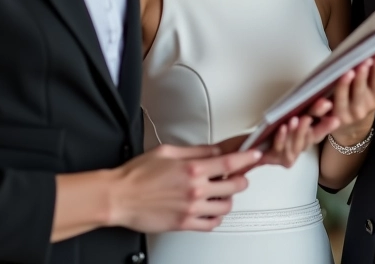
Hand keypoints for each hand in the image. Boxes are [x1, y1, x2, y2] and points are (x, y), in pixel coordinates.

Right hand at [108, 143, 261, 232]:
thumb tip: (213, 150)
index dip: (247, 159)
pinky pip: (211, 225)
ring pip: (225, 207)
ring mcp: (191, 209)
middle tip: (238, 176)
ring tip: (222, 192)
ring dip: (229, 199)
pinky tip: (212, 210)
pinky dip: (216, 217)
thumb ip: (195, 151)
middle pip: (233, 186)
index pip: (229, 163)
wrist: (120, 196)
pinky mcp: (184, 224)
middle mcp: (195, 190)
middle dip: (240, 179)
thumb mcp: (168, 151)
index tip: (254, 156)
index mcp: (192, 169)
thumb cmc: (138, 174)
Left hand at [258, 98, 340, 168]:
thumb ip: (309, 109)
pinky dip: (281, 138)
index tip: (336, 117)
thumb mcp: (293, 114)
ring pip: (297, 145)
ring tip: (296, 119)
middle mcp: (300, 146)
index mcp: (307, 135)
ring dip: (297, 132)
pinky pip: (280, 148)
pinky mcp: (276, 158)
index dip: (329, 125)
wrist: (253, 143)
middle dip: (315, 126)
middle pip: (311, 138)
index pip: (321, 130)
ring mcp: (289, 154)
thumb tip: (325, 99)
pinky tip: (282, 128)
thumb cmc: (273, 128)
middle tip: (315, 113)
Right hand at [328, 53, 374, 145]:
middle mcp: (354, 113)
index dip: (343, 87)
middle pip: (356, 94)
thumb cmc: (333, 110)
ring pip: (368, 89)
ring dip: (369, 73)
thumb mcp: (324, 111)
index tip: (344, 74)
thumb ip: (320, 101)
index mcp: (337, 115)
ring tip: (368, 59)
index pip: (339, 100)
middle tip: (357, 64)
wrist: (353, 127)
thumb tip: (326, 75)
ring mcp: (367, 107)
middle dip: (358, 78)